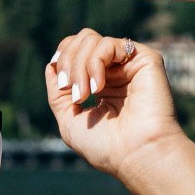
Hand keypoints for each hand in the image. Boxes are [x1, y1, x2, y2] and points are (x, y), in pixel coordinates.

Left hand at [45, 29, 184, 184]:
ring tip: (86, 95)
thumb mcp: (69, 122)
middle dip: (68, 63)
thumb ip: (57, 95)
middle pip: (80, 40)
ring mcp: (128, 63)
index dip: (62, 60)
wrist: (136, 155)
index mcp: (100, 83)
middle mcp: (114, 70)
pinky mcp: (143, 58)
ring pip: (90, 39)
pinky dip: (95, 63)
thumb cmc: (107, 148)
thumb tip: (51, 65)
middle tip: (75, 93)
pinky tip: (99, 88)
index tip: (63, 86)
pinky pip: (108, 44)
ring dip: (79, 67)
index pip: (74, 51)